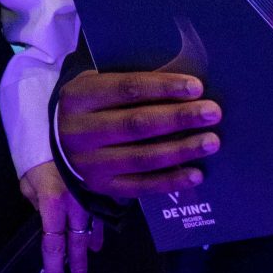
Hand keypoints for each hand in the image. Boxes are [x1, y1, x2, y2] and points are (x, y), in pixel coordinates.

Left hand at [20, 159, 99, 272]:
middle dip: (76, 261)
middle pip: (77, 241)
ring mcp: (92, 197)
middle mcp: (76, 205)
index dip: (54, 266)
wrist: (63, 125)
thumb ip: (35, 199)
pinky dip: (102, 221)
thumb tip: (44, 213)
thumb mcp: (28, 178)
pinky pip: (104, 210)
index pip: (53, 244)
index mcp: (53, 204)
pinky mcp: (102, 187)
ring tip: (94, 250)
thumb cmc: (38, 152)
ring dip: (91, 241)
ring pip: (94, 227)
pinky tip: (103, 226)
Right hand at [57, 70, 220, 200]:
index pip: (126, 89)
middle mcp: (80, 131)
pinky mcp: (102, 187)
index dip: (163, 88)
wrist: (60, 142)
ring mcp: (90, 163)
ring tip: (211, 141)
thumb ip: (129, 85)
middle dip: (179, 118)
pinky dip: (171, 181)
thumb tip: (182, 87)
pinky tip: (196, 174)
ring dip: (181, 149)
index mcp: (78, 97)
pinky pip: (141, 186)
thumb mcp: (96, 85)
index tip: (196, 87)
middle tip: (212, 112)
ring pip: (142, 157)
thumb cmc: (92, 106)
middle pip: (136, 124)